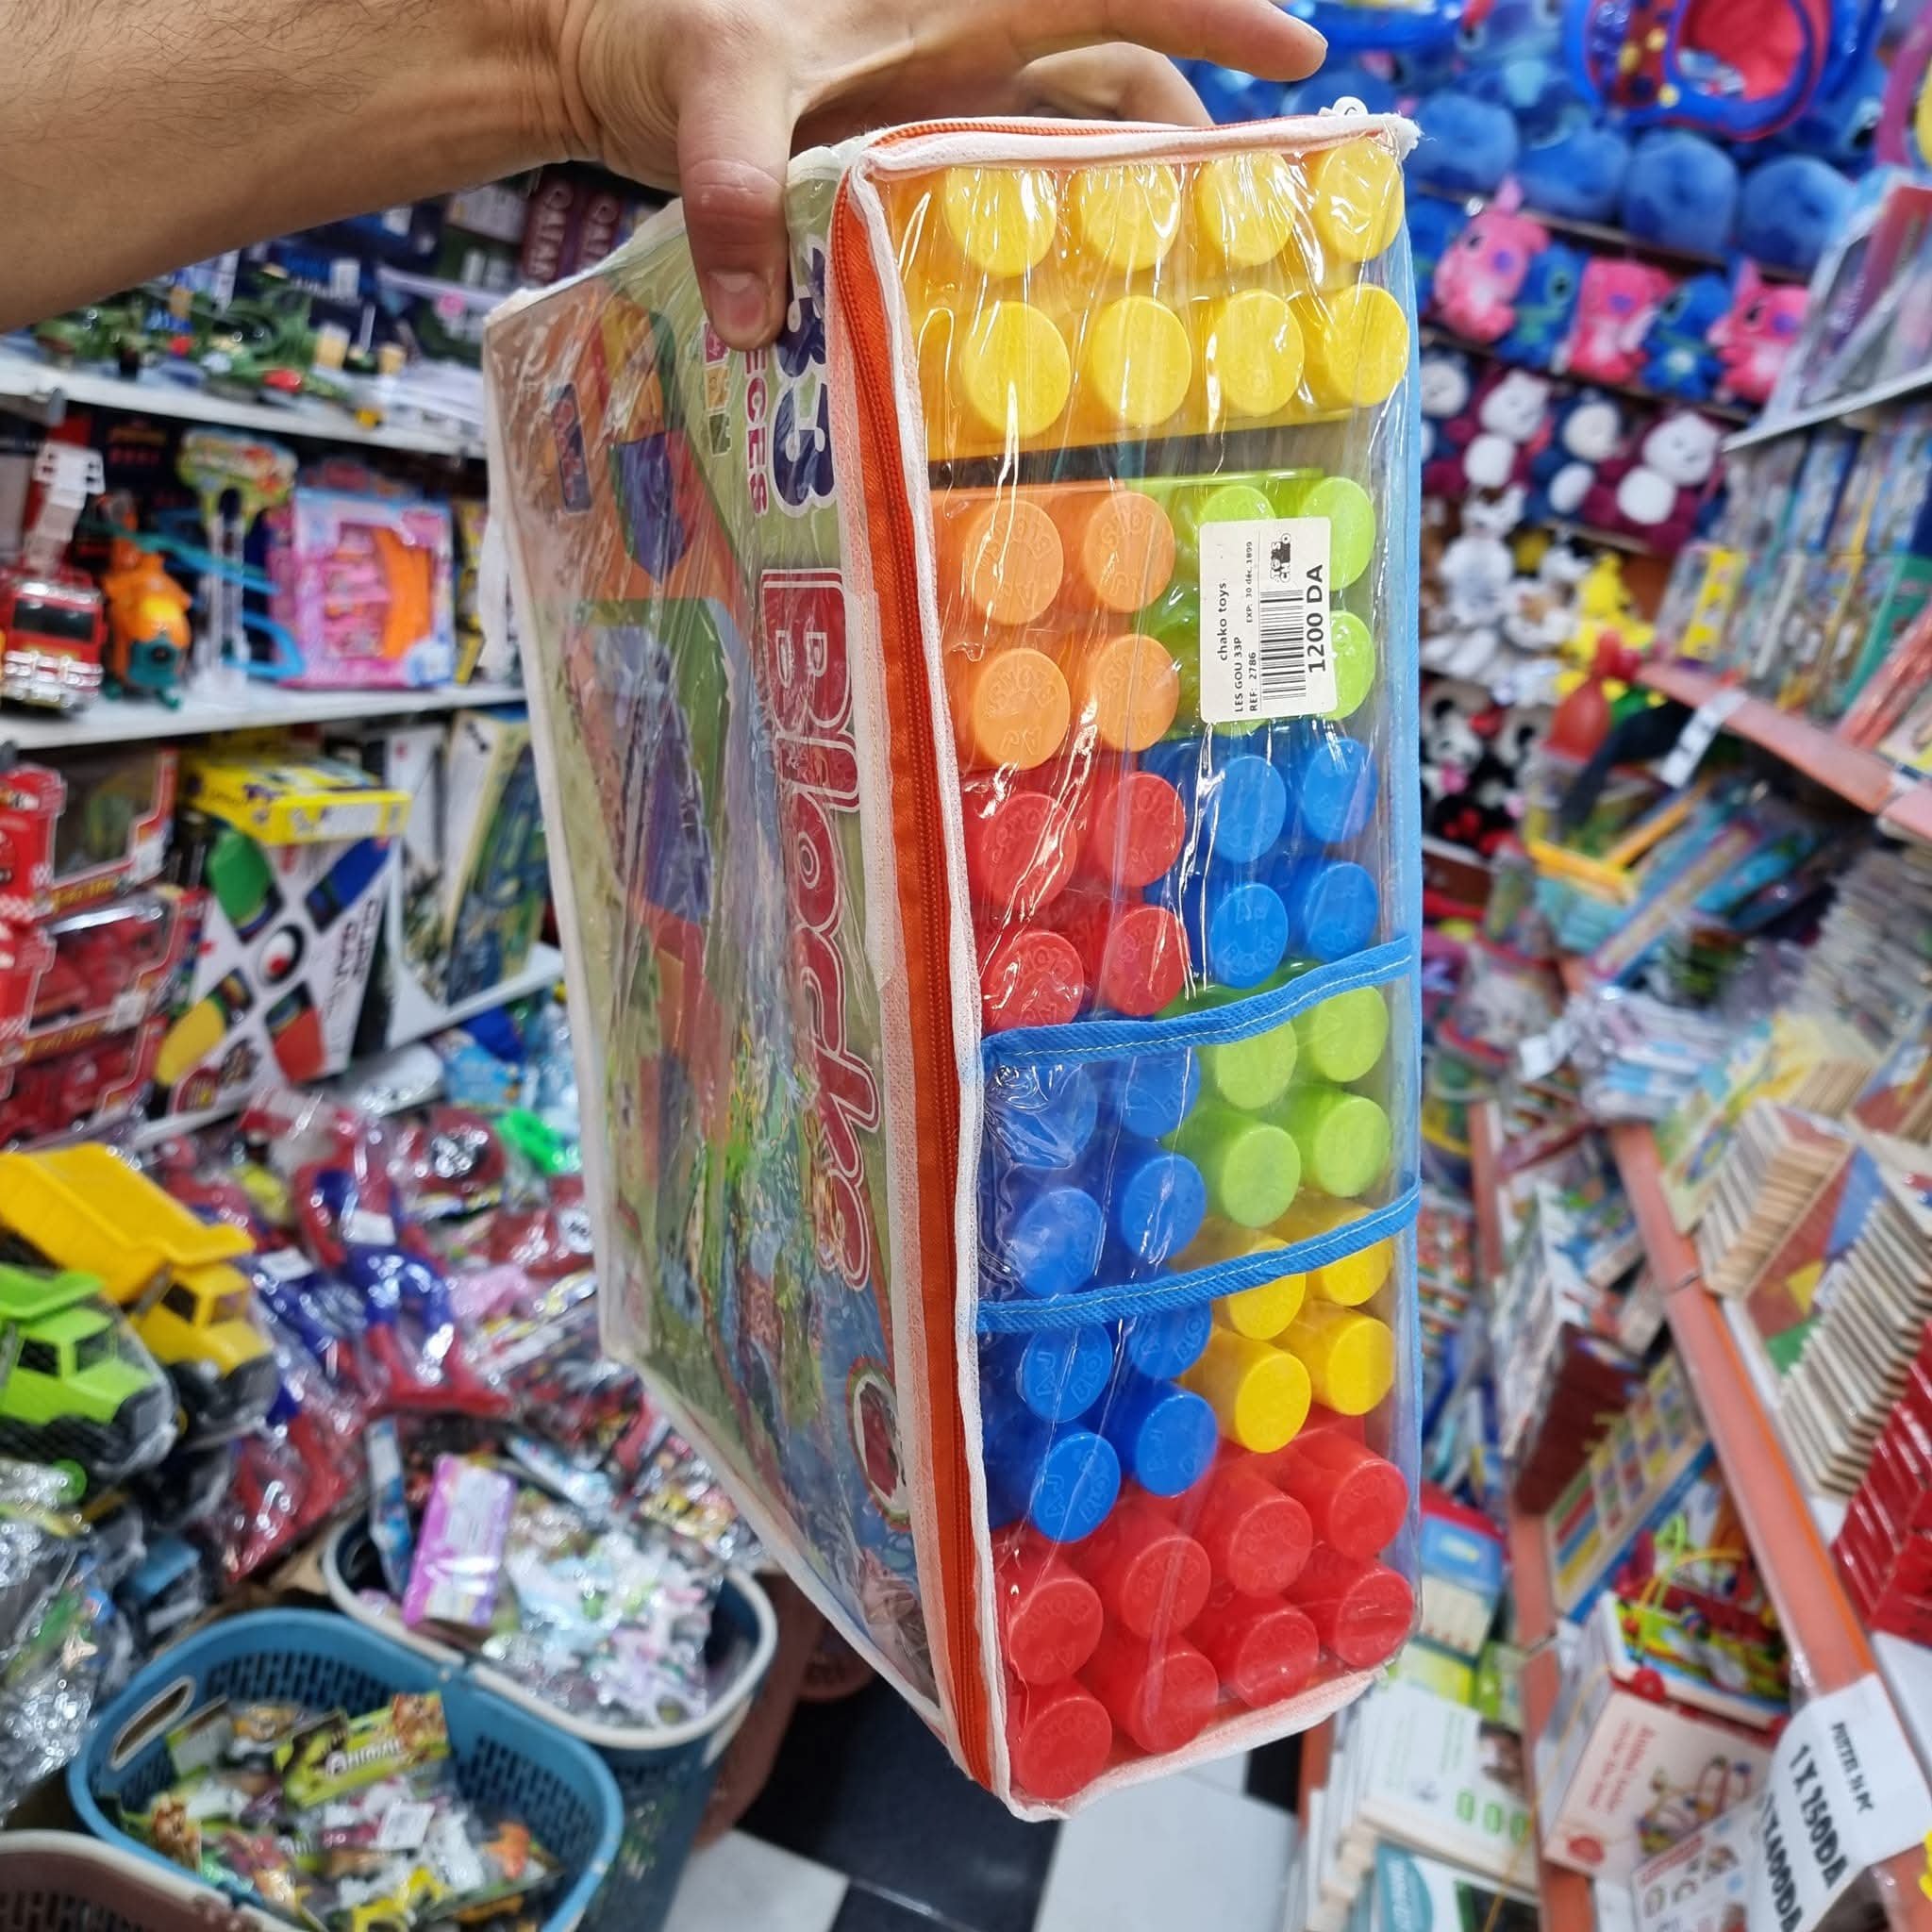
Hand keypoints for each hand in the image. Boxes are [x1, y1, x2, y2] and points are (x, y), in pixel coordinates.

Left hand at [543, 0, 1326, 345]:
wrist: (603, 43)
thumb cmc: (669, 20)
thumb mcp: (712, 87)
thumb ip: (736, 186)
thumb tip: (757, 321)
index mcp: (963, 1)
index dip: (1216, 17)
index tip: (1303, 56)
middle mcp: (972, 53)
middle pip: (1120, 86)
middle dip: (1189, 148)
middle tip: (1248, 234)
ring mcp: (944, 110)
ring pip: (1073, 145)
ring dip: (1124, 202)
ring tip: (1177, 292)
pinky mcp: (906, 161)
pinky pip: (1003, 197)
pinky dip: (1039, 240)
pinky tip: (1054, 314)